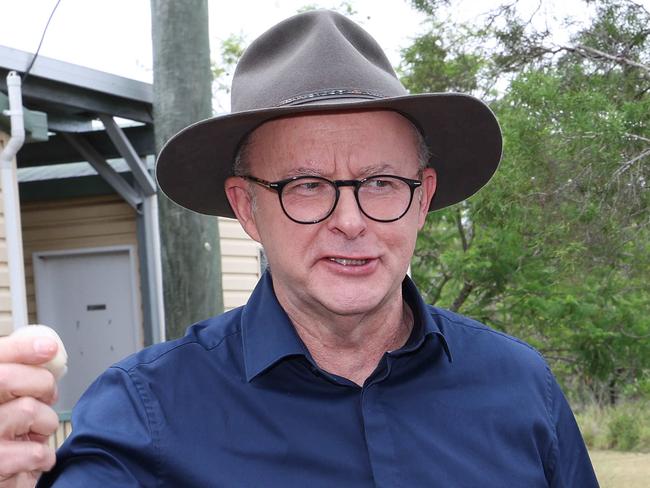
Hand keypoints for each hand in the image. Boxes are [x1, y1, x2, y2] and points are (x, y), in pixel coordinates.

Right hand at [0, 334, 59, 486]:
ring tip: (35, 433)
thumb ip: (15, 375)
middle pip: (8, 379)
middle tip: (47, 396)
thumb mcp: (4, 400)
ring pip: (28, 410)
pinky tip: (33, 459)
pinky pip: (35, 451)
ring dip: (45, 423)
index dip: (20, 348)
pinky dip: (43, 456)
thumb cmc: (4, 437)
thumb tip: (47, 350)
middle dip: (41, 384)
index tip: (49, 348)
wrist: (0, 479)